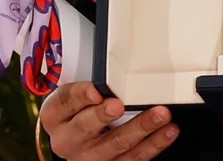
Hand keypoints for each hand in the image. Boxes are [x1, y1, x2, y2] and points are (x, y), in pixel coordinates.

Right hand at [40, 81, 177, 159]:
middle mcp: (68, 139)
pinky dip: (154, 143)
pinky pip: (134, 158)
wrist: (78, 139)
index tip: (95, 90)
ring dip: (141, 128)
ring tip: (160, 114)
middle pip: (86, 126)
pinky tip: (168, 131)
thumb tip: (116, 70)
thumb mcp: (76, 93)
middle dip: (103, 115)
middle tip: (119, 104)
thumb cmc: (80, 109)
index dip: (80, 96)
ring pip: (116, 144)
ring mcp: (89, 156)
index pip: (65, 102)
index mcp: (55, 116)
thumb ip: (91, 83)